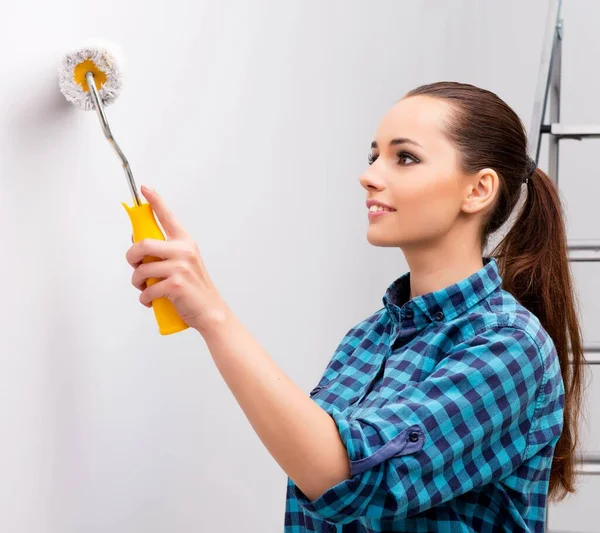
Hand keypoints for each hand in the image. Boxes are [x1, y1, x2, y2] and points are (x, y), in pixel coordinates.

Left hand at [126, 185, 228, 333]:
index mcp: (185, 242)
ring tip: (145, 289)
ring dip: (138, 283)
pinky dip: (145, 299)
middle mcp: (184, 250)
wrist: (211, 311)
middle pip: (143, 244)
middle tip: (134, 266)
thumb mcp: (183, 264)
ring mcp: (181, 267)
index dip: (154, 201)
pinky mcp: (176, 285)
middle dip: (131, 257)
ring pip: (142, 269)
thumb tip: (137, 242)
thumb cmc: (194, 289)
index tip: (144, 188)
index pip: (167, 216)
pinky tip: (152, 301)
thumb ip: (163, 252)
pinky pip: (148, 290)